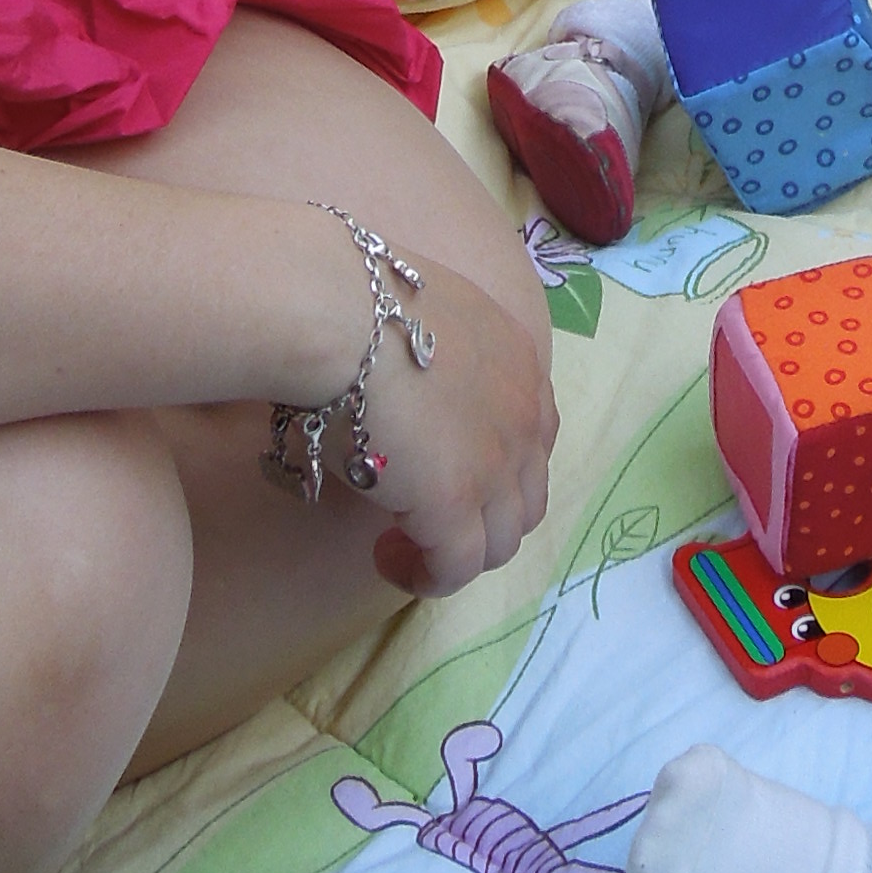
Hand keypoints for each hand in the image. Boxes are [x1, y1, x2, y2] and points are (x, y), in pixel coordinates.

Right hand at [360, 256, 558, 597]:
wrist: (336, 311)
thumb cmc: (355, 296)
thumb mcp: (423, 312)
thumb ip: (434, 348)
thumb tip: (396, 369)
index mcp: (518, 360)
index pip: (535, 433)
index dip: (499, 463)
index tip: (447, 468)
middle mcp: (522, 415)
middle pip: (527, 495)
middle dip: (484, 515)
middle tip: (425, 514)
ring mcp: (495, 465)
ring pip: (502, 541)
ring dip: (457, 552)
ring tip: (400, 542)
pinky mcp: (454, 506)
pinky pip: (457, 570)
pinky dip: (427, 576)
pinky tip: (387, 559)